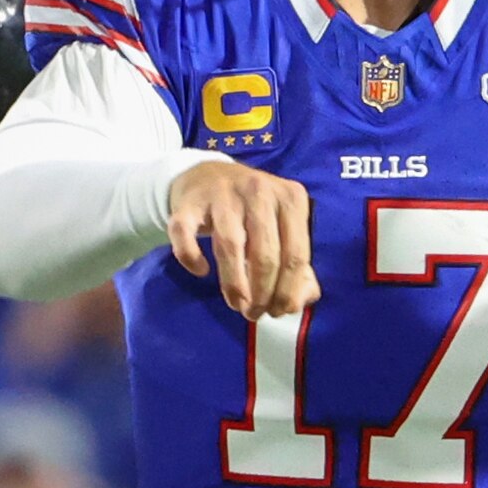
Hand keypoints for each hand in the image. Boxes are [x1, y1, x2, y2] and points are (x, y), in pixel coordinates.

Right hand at [166, 156, 318, 315]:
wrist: (207, 174)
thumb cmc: (252, 210)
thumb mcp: (282, 225)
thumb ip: (296, 261)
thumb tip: (302, 300)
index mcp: (291, 198)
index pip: (296, 254)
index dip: (288, 291)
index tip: (278, 312)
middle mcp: (259, 191)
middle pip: (265, 254)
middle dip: (262, 293)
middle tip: (254, 313)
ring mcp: (222, 194)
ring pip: (230, 246)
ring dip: (234, 284)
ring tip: (236, 304)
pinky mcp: (189, 202)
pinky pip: (185, 234)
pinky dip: (191, 256)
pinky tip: (200, 271)